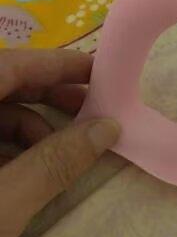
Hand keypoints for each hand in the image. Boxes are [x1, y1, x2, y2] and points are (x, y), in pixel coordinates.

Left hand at [0, 49, 119, 236]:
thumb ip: (53, 163)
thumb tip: (107, 128)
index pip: (6, 66)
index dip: (55, 63)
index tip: (98, 71)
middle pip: (0, 86)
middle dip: (47, 97)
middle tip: (90, 112)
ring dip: (30, 130)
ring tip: (60, 156)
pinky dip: (8, 150)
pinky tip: (25, 173)